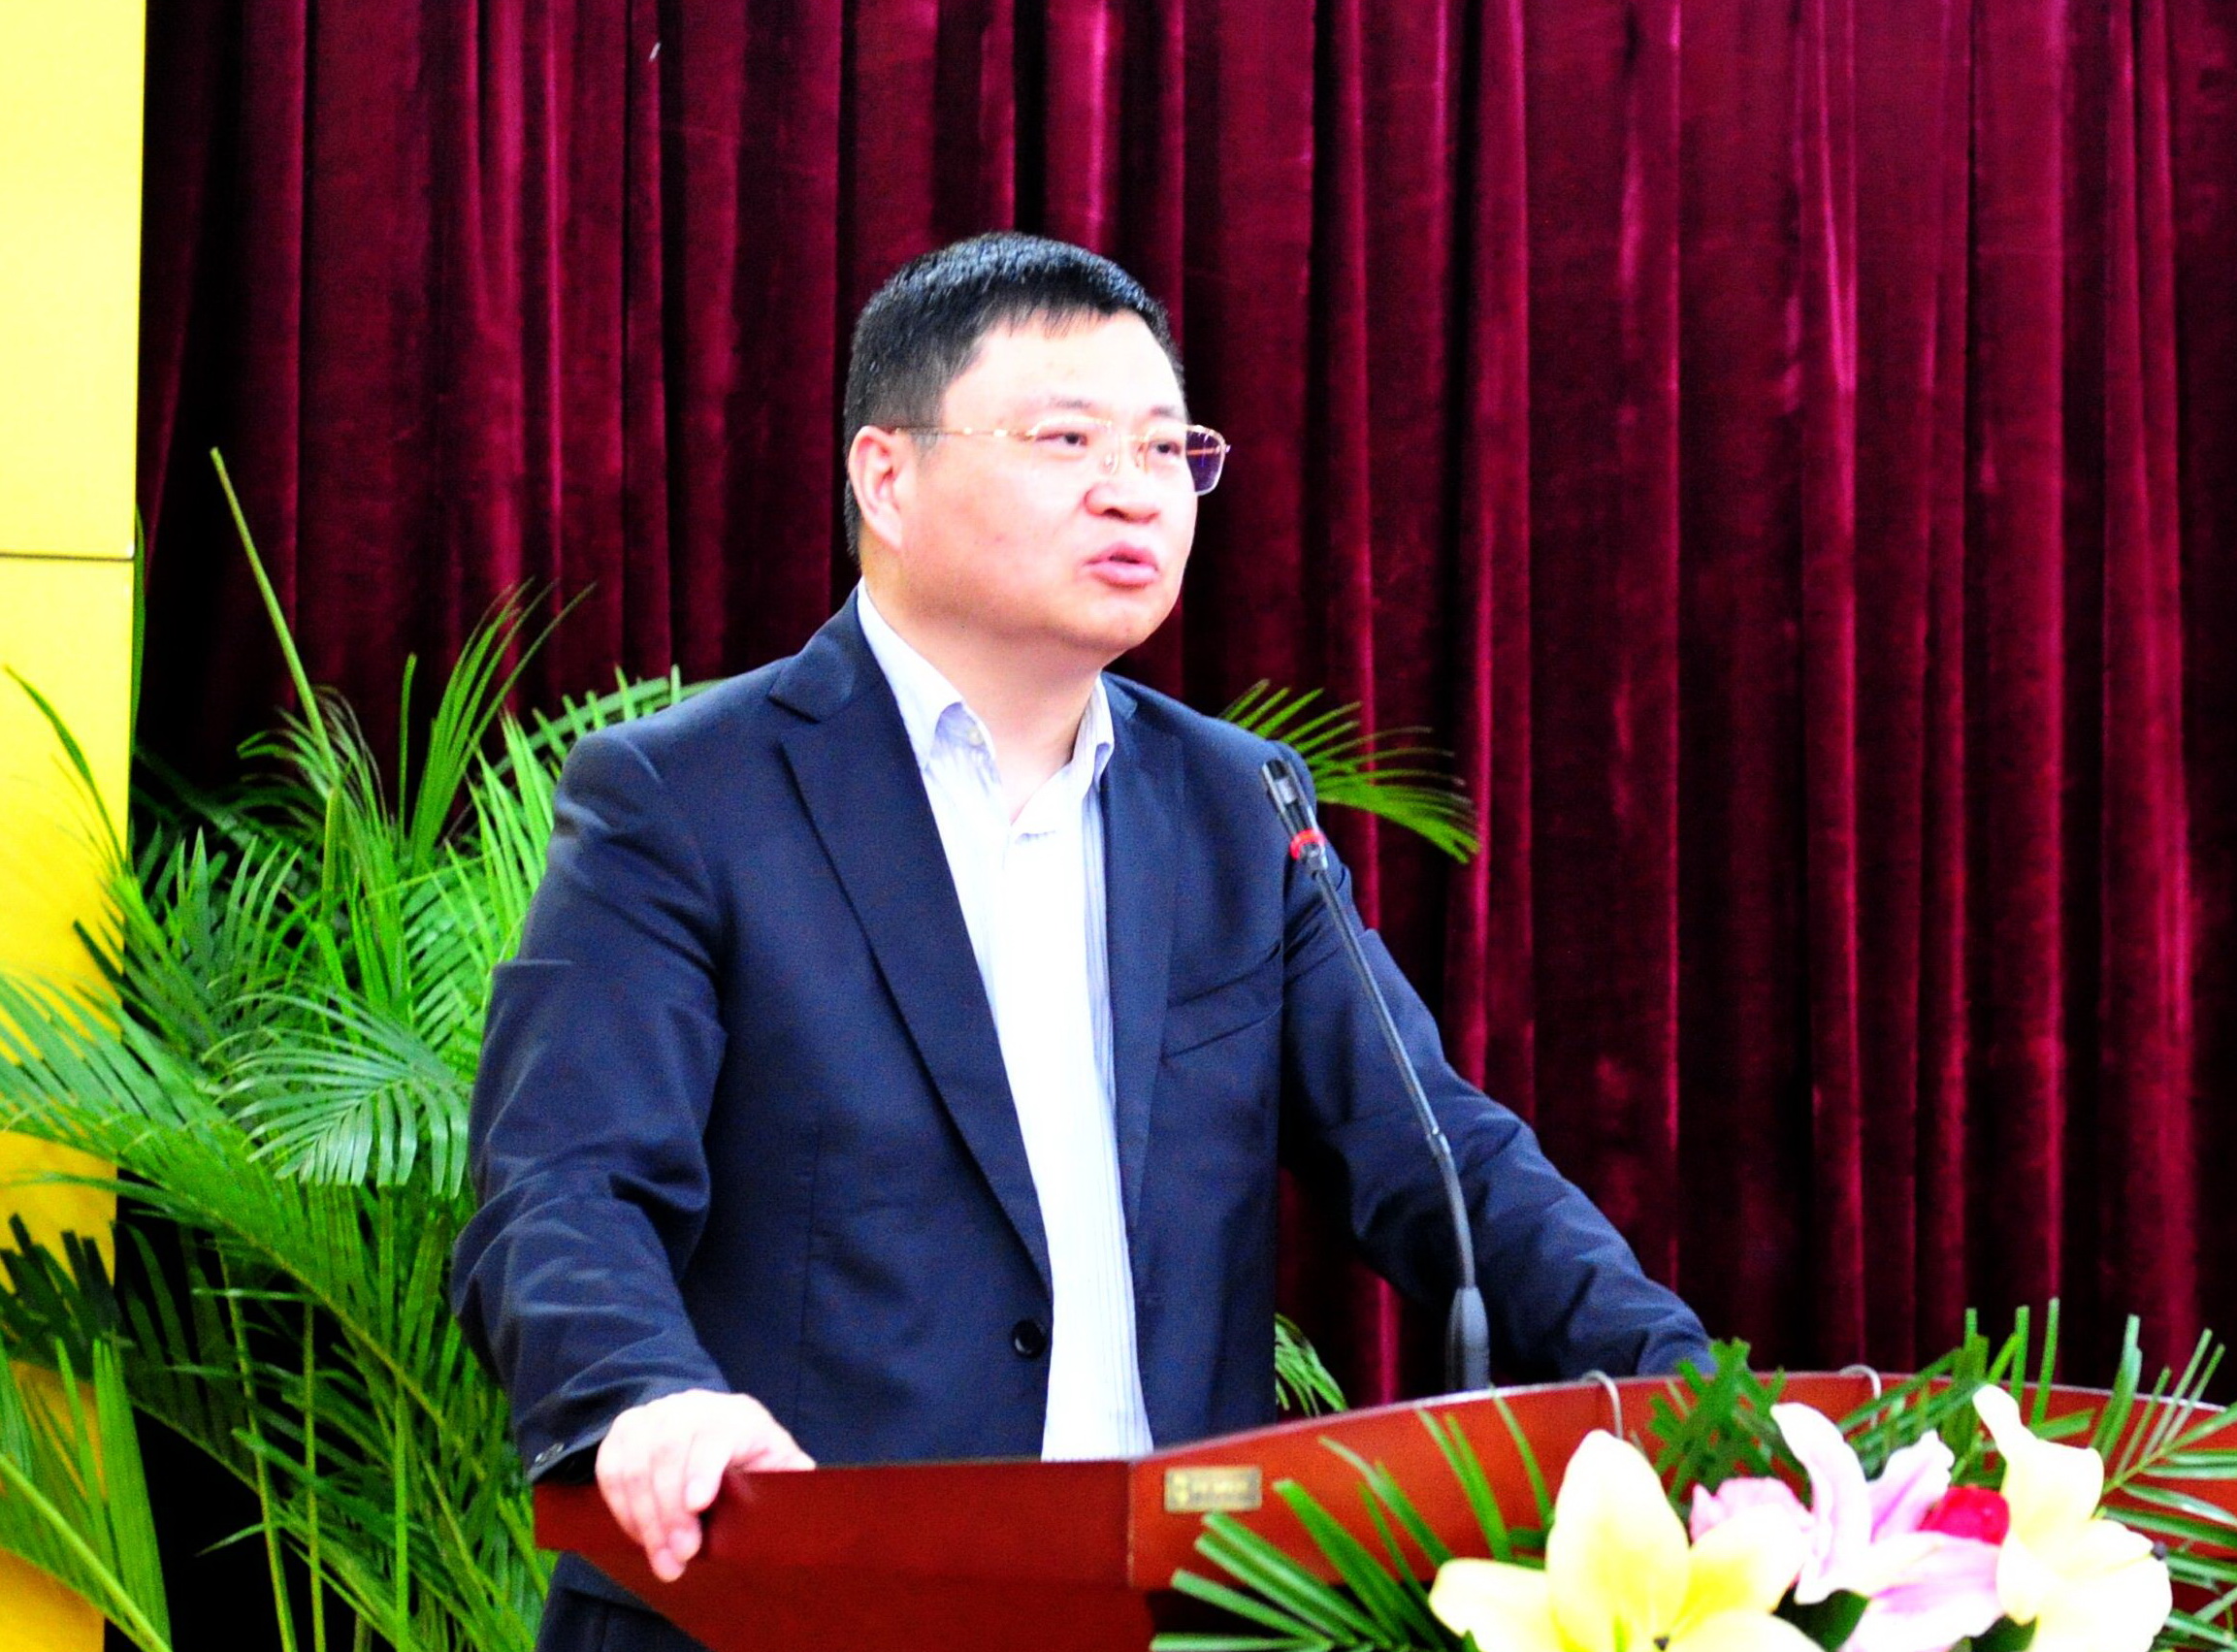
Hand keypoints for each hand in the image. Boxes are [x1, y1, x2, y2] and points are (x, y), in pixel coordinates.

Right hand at [594, 1389, 814, 1580]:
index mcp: (735, 1415)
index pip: (713, 1436)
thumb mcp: (776, 1457)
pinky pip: (610, 1469)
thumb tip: (804, 1496)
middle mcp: (689, 1407)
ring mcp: (652, 1415)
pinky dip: (621, 1508)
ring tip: (661, 1560)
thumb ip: (789, 1473)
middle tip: (679, 1558)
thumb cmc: (748, 1450)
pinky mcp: (623, 1431)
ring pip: (636, 1464)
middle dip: (670, 1512)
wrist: (707, 1420)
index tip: (698, 1507)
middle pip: (668, 1453)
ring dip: (644, 1518)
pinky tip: (639, 1537)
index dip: (702, 1470)